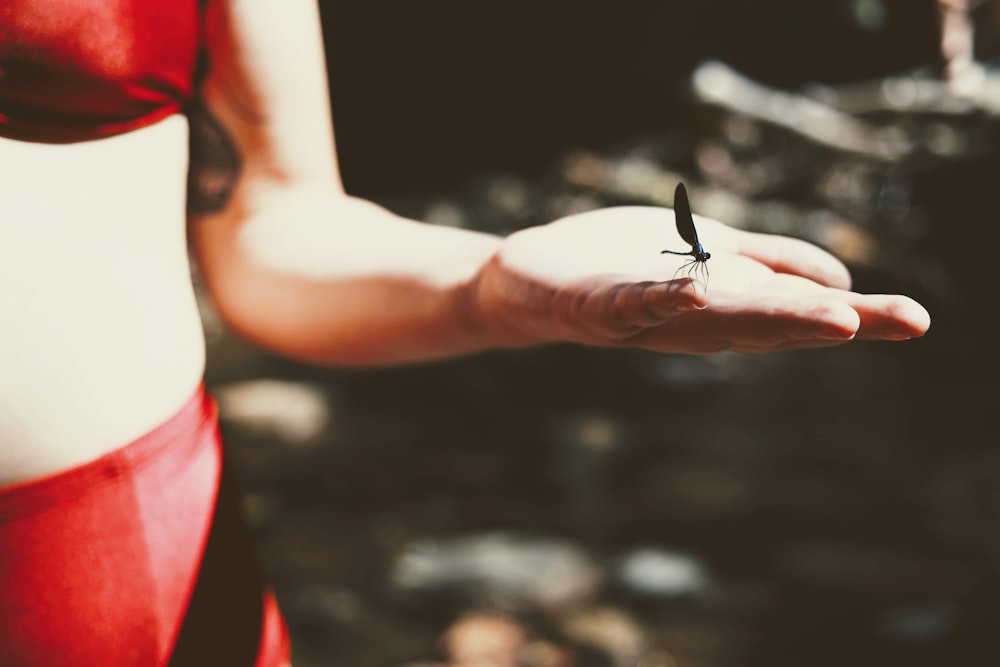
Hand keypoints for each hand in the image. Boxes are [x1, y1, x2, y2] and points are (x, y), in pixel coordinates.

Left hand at [468, 206, 929, 353]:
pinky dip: (662, 296)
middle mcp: (692, 320)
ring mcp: (645, 316)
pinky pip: (632, 300)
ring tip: (824, 315)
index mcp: (722, 305)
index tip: (912, 320)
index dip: (853, 315)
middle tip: (875, 323)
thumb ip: (771, 266)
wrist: (530, 284)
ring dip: (764, 316)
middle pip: (761, 320)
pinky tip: (694, 287)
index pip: (793, 309)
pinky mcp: (595, 304)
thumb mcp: (709, 259)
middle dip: (816, 321)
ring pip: (710, 317)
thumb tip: (845, 282)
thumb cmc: (622, 267)